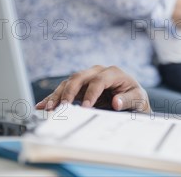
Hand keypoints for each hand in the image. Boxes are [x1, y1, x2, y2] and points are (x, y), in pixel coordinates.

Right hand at [35, 66, 150, 111]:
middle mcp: (98, 72)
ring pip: (69, 83)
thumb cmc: (135, 98)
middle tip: (62, 107)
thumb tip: (116, 102)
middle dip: (69, 92)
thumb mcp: (138, 99)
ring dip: (58, 95)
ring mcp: (87, 77)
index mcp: (113, 72)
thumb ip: (128, 100)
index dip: (91, 93)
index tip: (86, 108)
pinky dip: (53, 97)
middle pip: (79, 77)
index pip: (99, 81)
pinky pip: (64, 90)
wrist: (131, 99)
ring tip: (48, 108)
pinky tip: (42, 105)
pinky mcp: (79, 86)